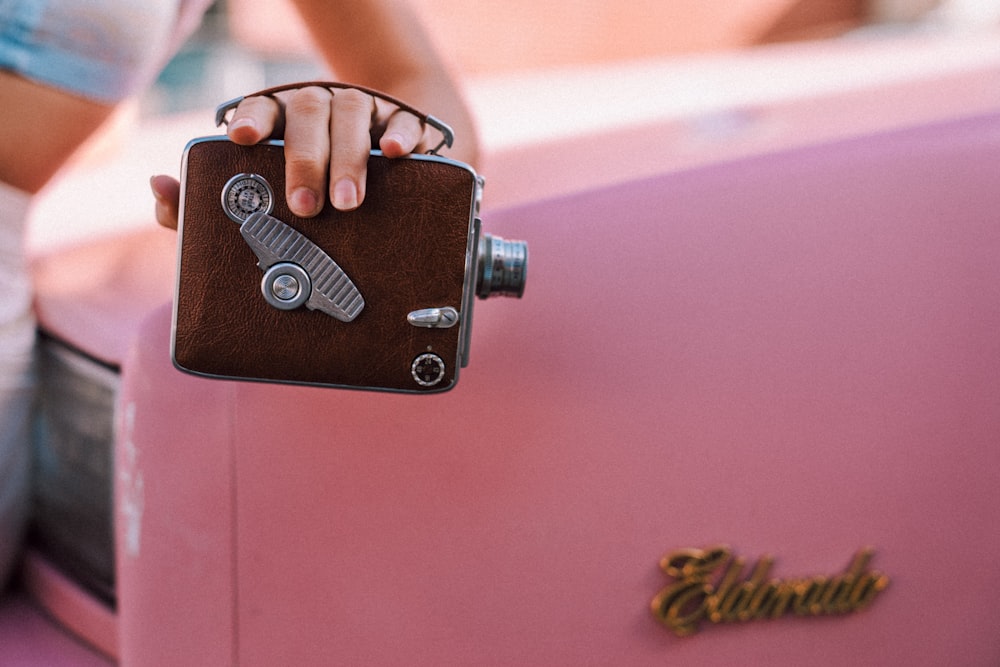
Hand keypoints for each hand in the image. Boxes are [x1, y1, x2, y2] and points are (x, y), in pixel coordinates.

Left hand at [151, 85, 431, 229]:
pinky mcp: (400, 120)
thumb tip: (159, 187)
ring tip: (346, 201)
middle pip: (308, 113)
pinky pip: (402, 119)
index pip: (261, 106)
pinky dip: (400, 134)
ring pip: (352, 114)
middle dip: (305, 159)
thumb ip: (203, 199)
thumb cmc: (304, 187)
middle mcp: (318, 104)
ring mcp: (361, 109)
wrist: (376, 169)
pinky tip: (393, 155)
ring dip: (349, 156)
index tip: (239, 138)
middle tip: (304, 205)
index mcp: (279, 116)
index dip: (251, 119)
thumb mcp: (257, 195)